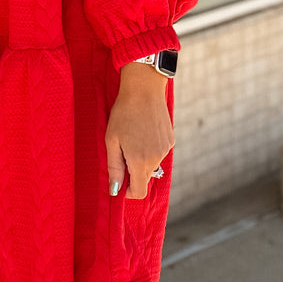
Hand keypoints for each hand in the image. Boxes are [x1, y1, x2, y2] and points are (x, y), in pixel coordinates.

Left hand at [105, 62, 174, 199]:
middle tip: (122, 152)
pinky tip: (143, 131)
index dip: (128, 192)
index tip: (120, 183)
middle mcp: (156, 158)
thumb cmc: (123, 113)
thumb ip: (114, 167)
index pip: (139, 191)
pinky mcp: (170, 140)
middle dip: (133, 173)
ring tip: (132, 137)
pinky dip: (150, 149)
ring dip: (142, 160)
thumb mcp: (112, 140)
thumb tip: (115, 190)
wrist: (144, 89)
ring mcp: (165, 149)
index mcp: (140, 161)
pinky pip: (159, 153)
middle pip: (145, 179)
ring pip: (152, 165)